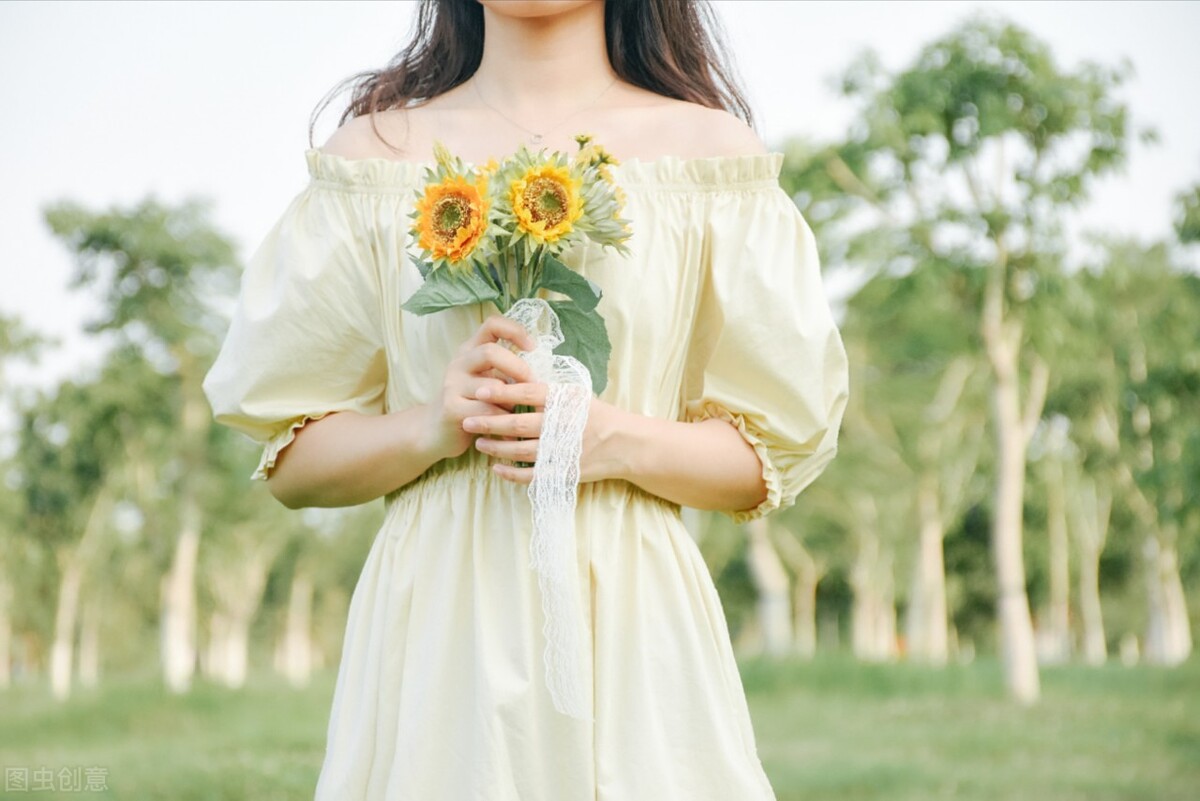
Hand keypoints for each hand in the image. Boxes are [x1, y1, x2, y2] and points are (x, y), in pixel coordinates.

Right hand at [421, 314, 537, 461]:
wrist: (436, 432)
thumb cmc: (473, 404)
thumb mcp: (487, 380)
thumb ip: (506, 370)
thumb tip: (544, 369)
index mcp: (471, 350)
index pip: (492, 324)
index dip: (515, 330)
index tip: (532, 346)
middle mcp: (459, 362)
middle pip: (490, 352)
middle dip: (518, 368)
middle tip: (533, 385)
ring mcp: (452, 385)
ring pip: (492, 387)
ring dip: (511, 402)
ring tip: (514, 413)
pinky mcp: (451, 408)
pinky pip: (487, 411)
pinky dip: (503, 421)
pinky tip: (506, 432)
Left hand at [463, 380, 627, 484]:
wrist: (626, 444)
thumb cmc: (598, 415)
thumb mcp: (576, 395)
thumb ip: (548, 393)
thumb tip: (514, 383)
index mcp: (563, 401)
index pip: (527, 392)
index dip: (501, 391)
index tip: (480, 390)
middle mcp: (561, 424)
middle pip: (517, 422)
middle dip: (488, 422)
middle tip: (467, 421)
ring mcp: (562, 450)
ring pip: (520, 449)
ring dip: (496, 447)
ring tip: (479, 443)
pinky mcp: (563, 471)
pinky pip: (531, 474)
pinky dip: (511, 473)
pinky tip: (496, 468)